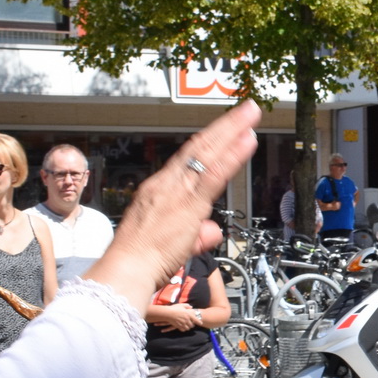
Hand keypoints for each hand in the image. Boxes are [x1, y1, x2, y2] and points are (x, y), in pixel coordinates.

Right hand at [86, 101, 259, 311]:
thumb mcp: (172, 241)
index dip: (209, 141)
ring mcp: (179, 190)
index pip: (188, 158)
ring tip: (250, 113)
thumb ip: (196, 233)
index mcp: (161, 188)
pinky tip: (247, 140)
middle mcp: (169, 183)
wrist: (127, 267)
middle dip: (225, 126)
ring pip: (209, 152)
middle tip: (246, 110)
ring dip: (232, 130)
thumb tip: (211, 231)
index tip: (224, 129)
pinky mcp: (189, 203)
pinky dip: (233, 155)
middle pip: (200, 146)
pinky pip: (214, 174)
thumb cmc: (141, 258)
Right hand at [161, 303, 198, 331]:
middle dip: (192, 325)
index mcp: (189, 315)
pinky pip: (183, 330)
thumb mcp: (181, 305)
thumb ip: (187, 306)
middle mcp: (187, 320)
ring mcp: (183, 324)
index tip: (201, 323)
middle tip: (192, 324)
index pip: (196, 320)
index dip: (199, 322)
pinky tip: (183, 327)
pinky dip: (184, 329)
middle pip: (192, 325)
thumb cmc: (174, 308)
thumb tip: (191, 307)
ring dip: (188, 327)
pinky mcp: (178, 326)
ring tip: (187, 326)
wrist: (168, 313)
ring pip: (188, 328)